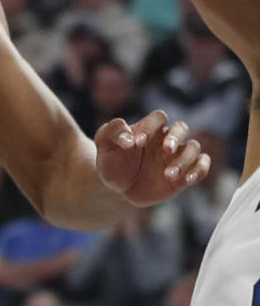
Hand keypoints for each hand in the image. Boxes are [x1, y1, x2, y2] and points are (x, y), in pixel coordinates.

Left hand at [95, 110, 209, 206]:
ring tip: (167, 175)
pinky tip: (186, 179)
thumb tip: (129, 138)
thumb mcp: (104, 143)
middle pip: (182, 128)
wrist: (118, 188)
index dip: (150, 126)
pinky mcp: (185, 173)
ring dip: (184, 160)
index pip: (158, 117)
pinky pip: (202, 166)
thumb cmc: (112, 160)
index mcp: (149, 127)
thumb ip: (113, 132)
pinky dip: (199, 170)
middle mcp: (166, 138)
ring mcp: (177, 156)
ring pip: (194, 148)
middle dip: (176, 137)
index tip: (137, 142)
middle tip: (166, 149)